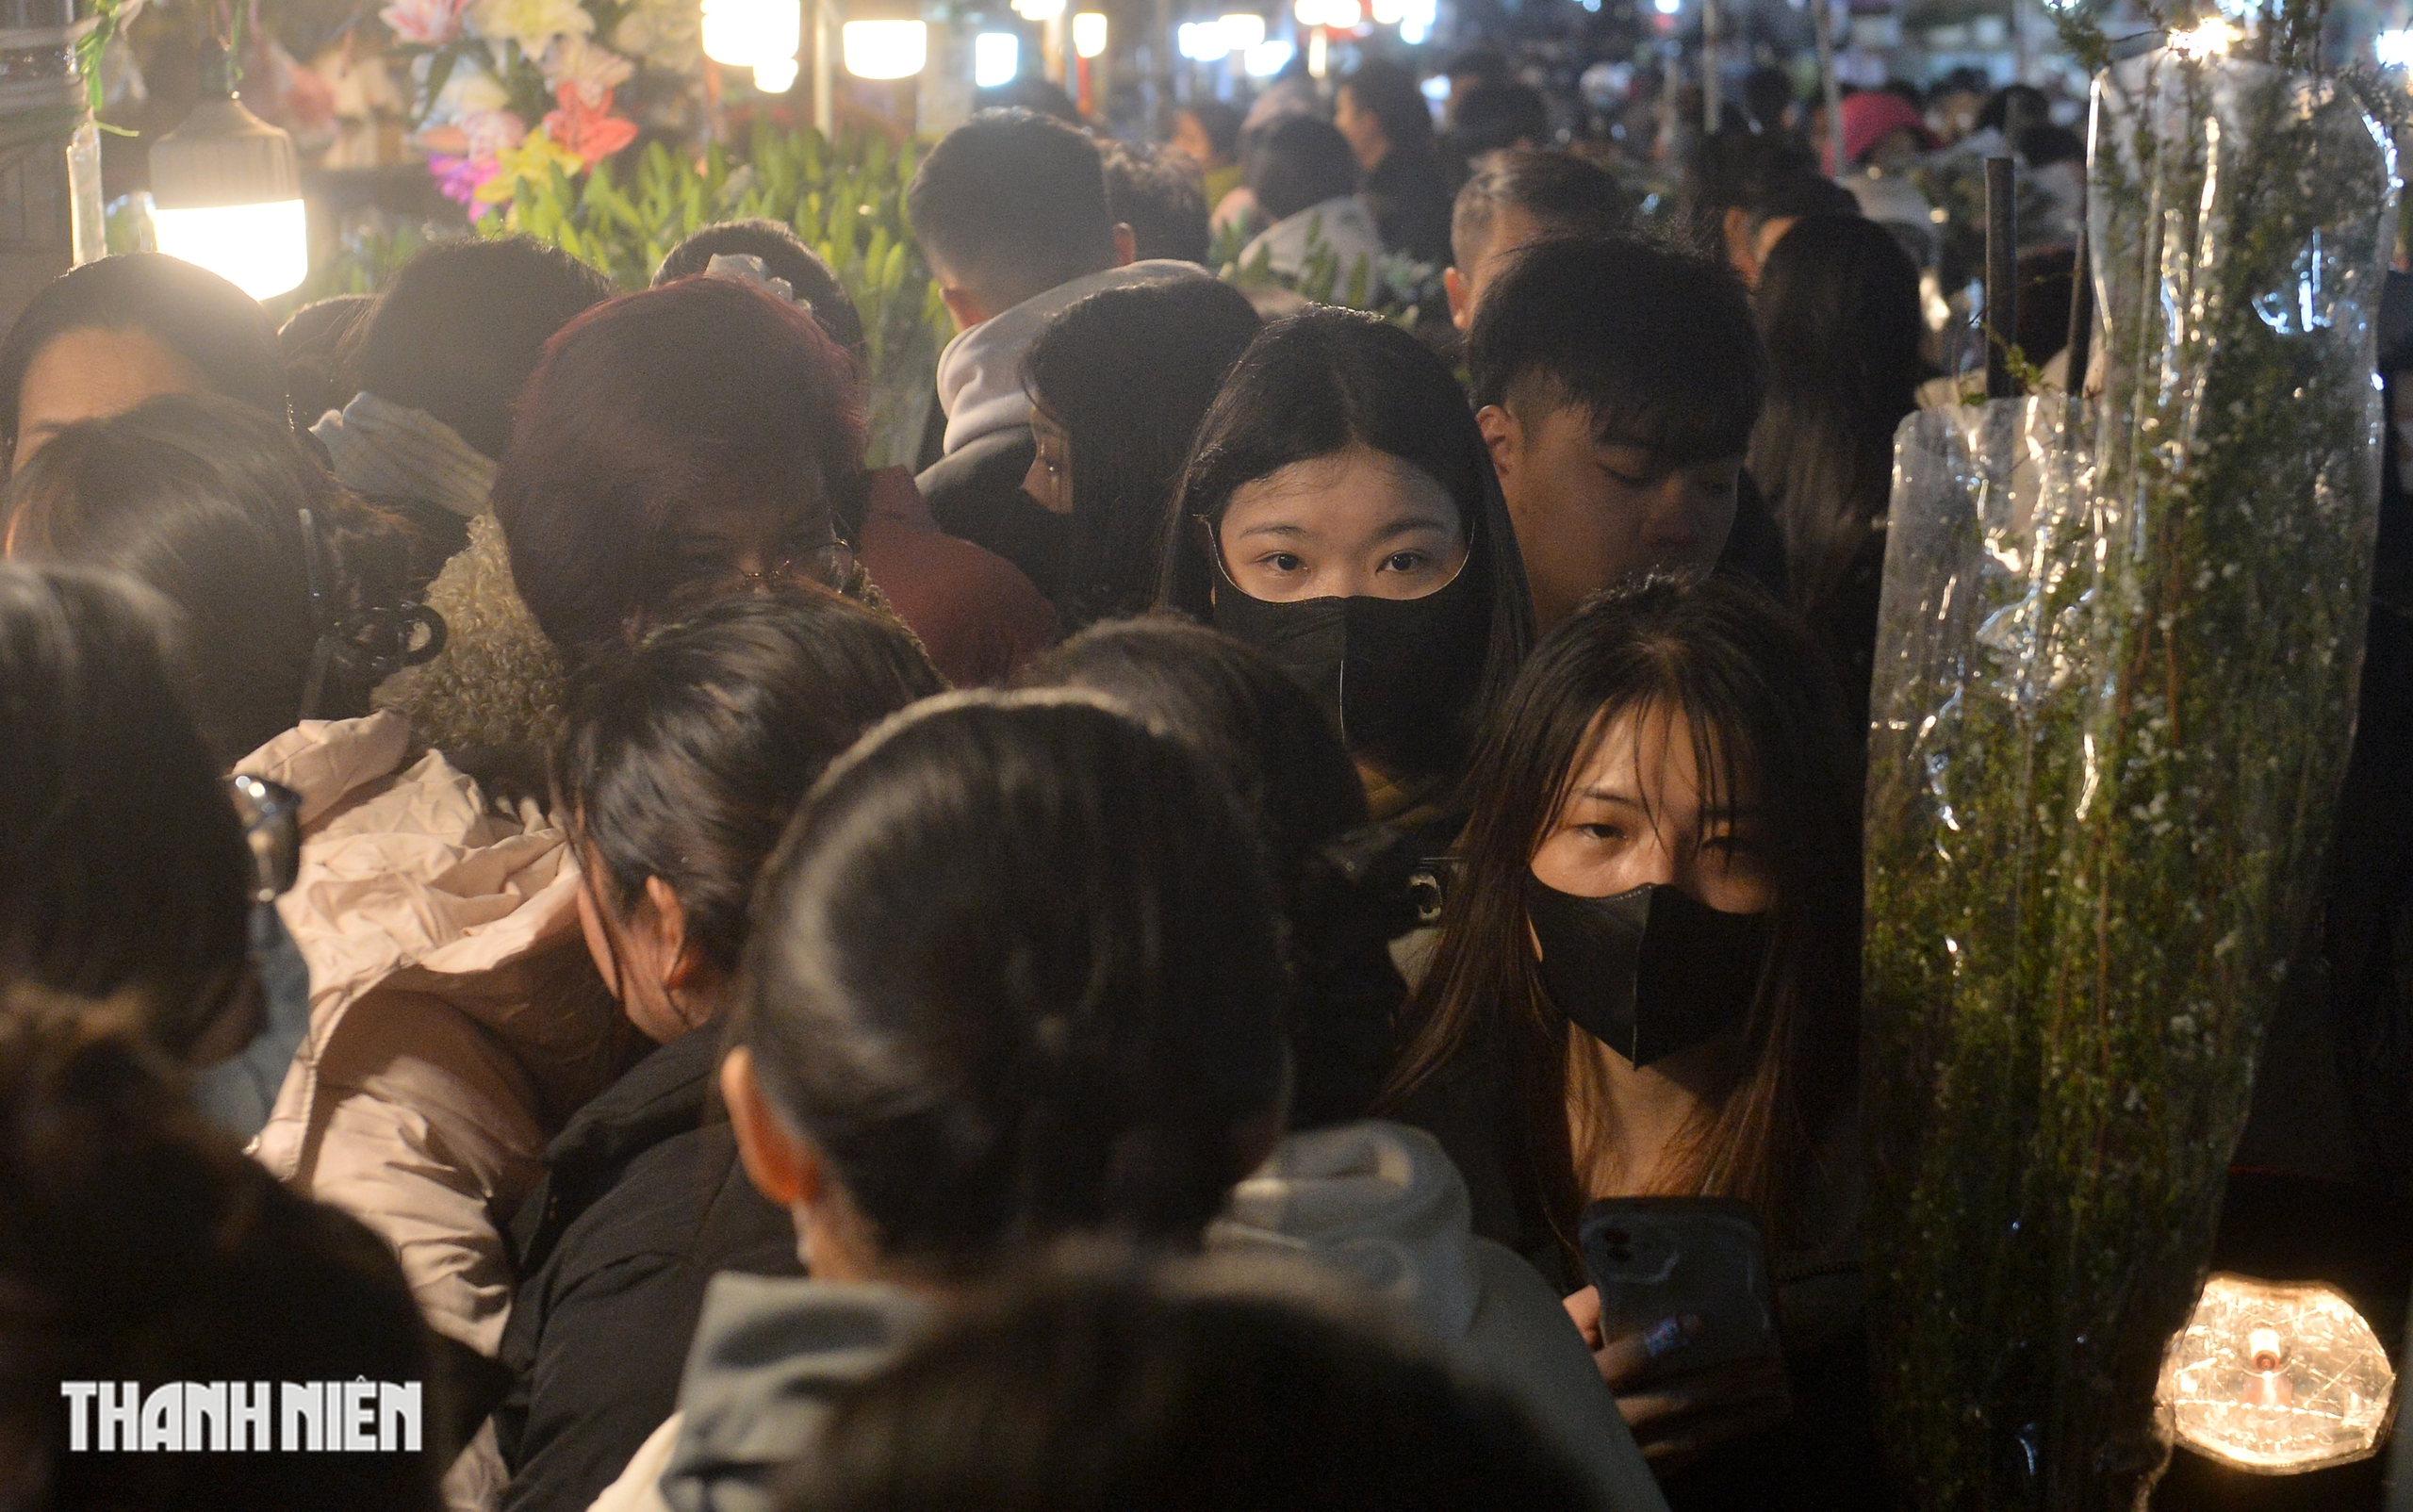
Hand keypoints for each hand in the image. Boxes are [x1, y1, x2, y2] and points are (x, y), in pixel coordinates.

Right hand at [1563, 1286, 1792, 1470]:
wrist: (1536, 1445)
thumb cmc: (1547, 1375)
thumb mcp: (1553, 1337)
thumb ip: (1582, 1310)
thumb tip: (1619, 1282)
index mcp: (1583, 1381)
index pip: (1623, 1363)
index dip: (1658, 1341)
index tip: (1699, 1321)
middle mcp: (1608, 1420)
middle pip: (1673, 1401)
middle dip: (1725, 1381)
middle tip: (1769, 1363)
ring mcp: (1627, 1452)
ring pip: (1689, 1436)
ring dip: (1735, 1417)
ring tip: (1774, 1397)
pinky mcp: (1638, 1471)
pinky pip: (1684, 1458)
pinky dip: (1715, 1440)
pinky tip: (1743, 1424)